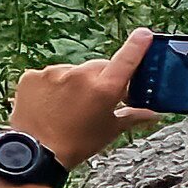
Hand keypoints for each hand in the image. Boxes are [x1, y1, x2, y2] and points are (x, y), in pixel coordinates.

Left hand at [6, 30, 160, 174]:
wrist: (36, 154)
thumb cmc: (78, 144)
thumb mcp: (110, 130)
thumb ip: (133, 116)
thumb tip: (154, 114)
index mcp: (104, 89)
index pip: (126, 59)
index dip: (137, 46)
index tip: (144, 33)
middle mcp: (80, 75)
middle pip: (99, 67)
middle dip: (101, 78)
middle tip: (96, 99)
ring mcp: (53, 73)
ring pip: (73, 71)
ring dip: (75, 82)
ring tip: (68, 106)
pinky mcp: (32, 75)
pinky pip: (48, 76)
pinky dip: (51, 86)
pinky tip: (49, 104)